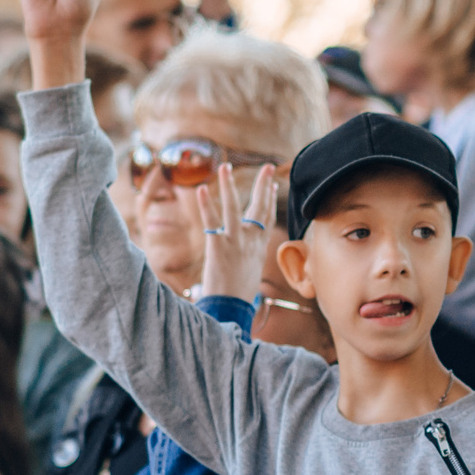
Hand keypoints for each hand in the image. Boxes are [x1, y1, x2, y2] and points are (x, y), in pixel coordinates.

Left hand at [193, 162, 279, 299]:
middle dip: (264, 184)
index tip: (272, 182)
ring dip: (229, 185)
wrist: (232, 309)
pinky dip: (207, 205)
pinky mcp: (219, 247)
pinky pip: (211, 222)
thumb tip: (248, 253)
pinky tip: (202, 190)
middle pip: (260, 207)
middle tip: (268, 166)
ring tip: (224, 166)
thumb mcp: (250, 272)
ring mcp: (236, 242)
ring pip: (234, 208)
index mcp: (260, 247)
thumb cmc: (239, 295)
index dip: (270, 198)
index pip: (268, 216)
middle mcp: (251, 241)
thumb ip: (249, 256)